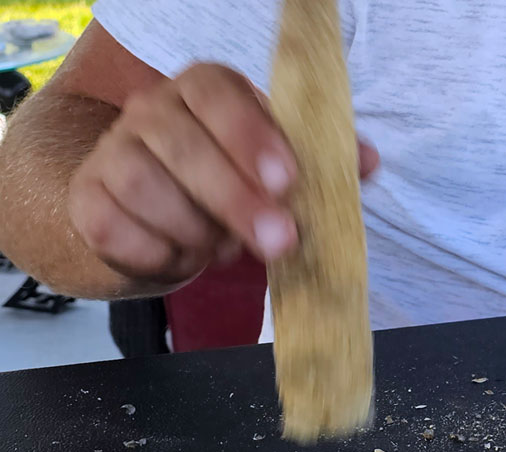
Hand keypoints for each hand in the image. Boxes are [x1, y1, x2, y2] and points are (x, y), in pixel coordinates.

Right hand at [68, 63, 378, 288]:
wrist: (158, 219)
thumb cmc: (232, 187)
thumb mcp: (281, 173)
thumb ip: (324, 164)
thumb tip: (366, 162)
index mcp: (204, 92)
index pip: (216, 92)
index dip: (250, 133)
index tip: (286, 178)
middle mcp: (152, 112)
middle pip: (181, 144)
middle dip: (236, 199)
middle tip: (280, 241)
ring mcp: (113, 154)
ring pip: (148, 189)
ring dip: (197, 232)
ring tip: (222, 248)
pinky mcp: (89, 202)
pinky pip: (120, 232)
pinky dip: (160, 255)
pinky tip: (182, 255)